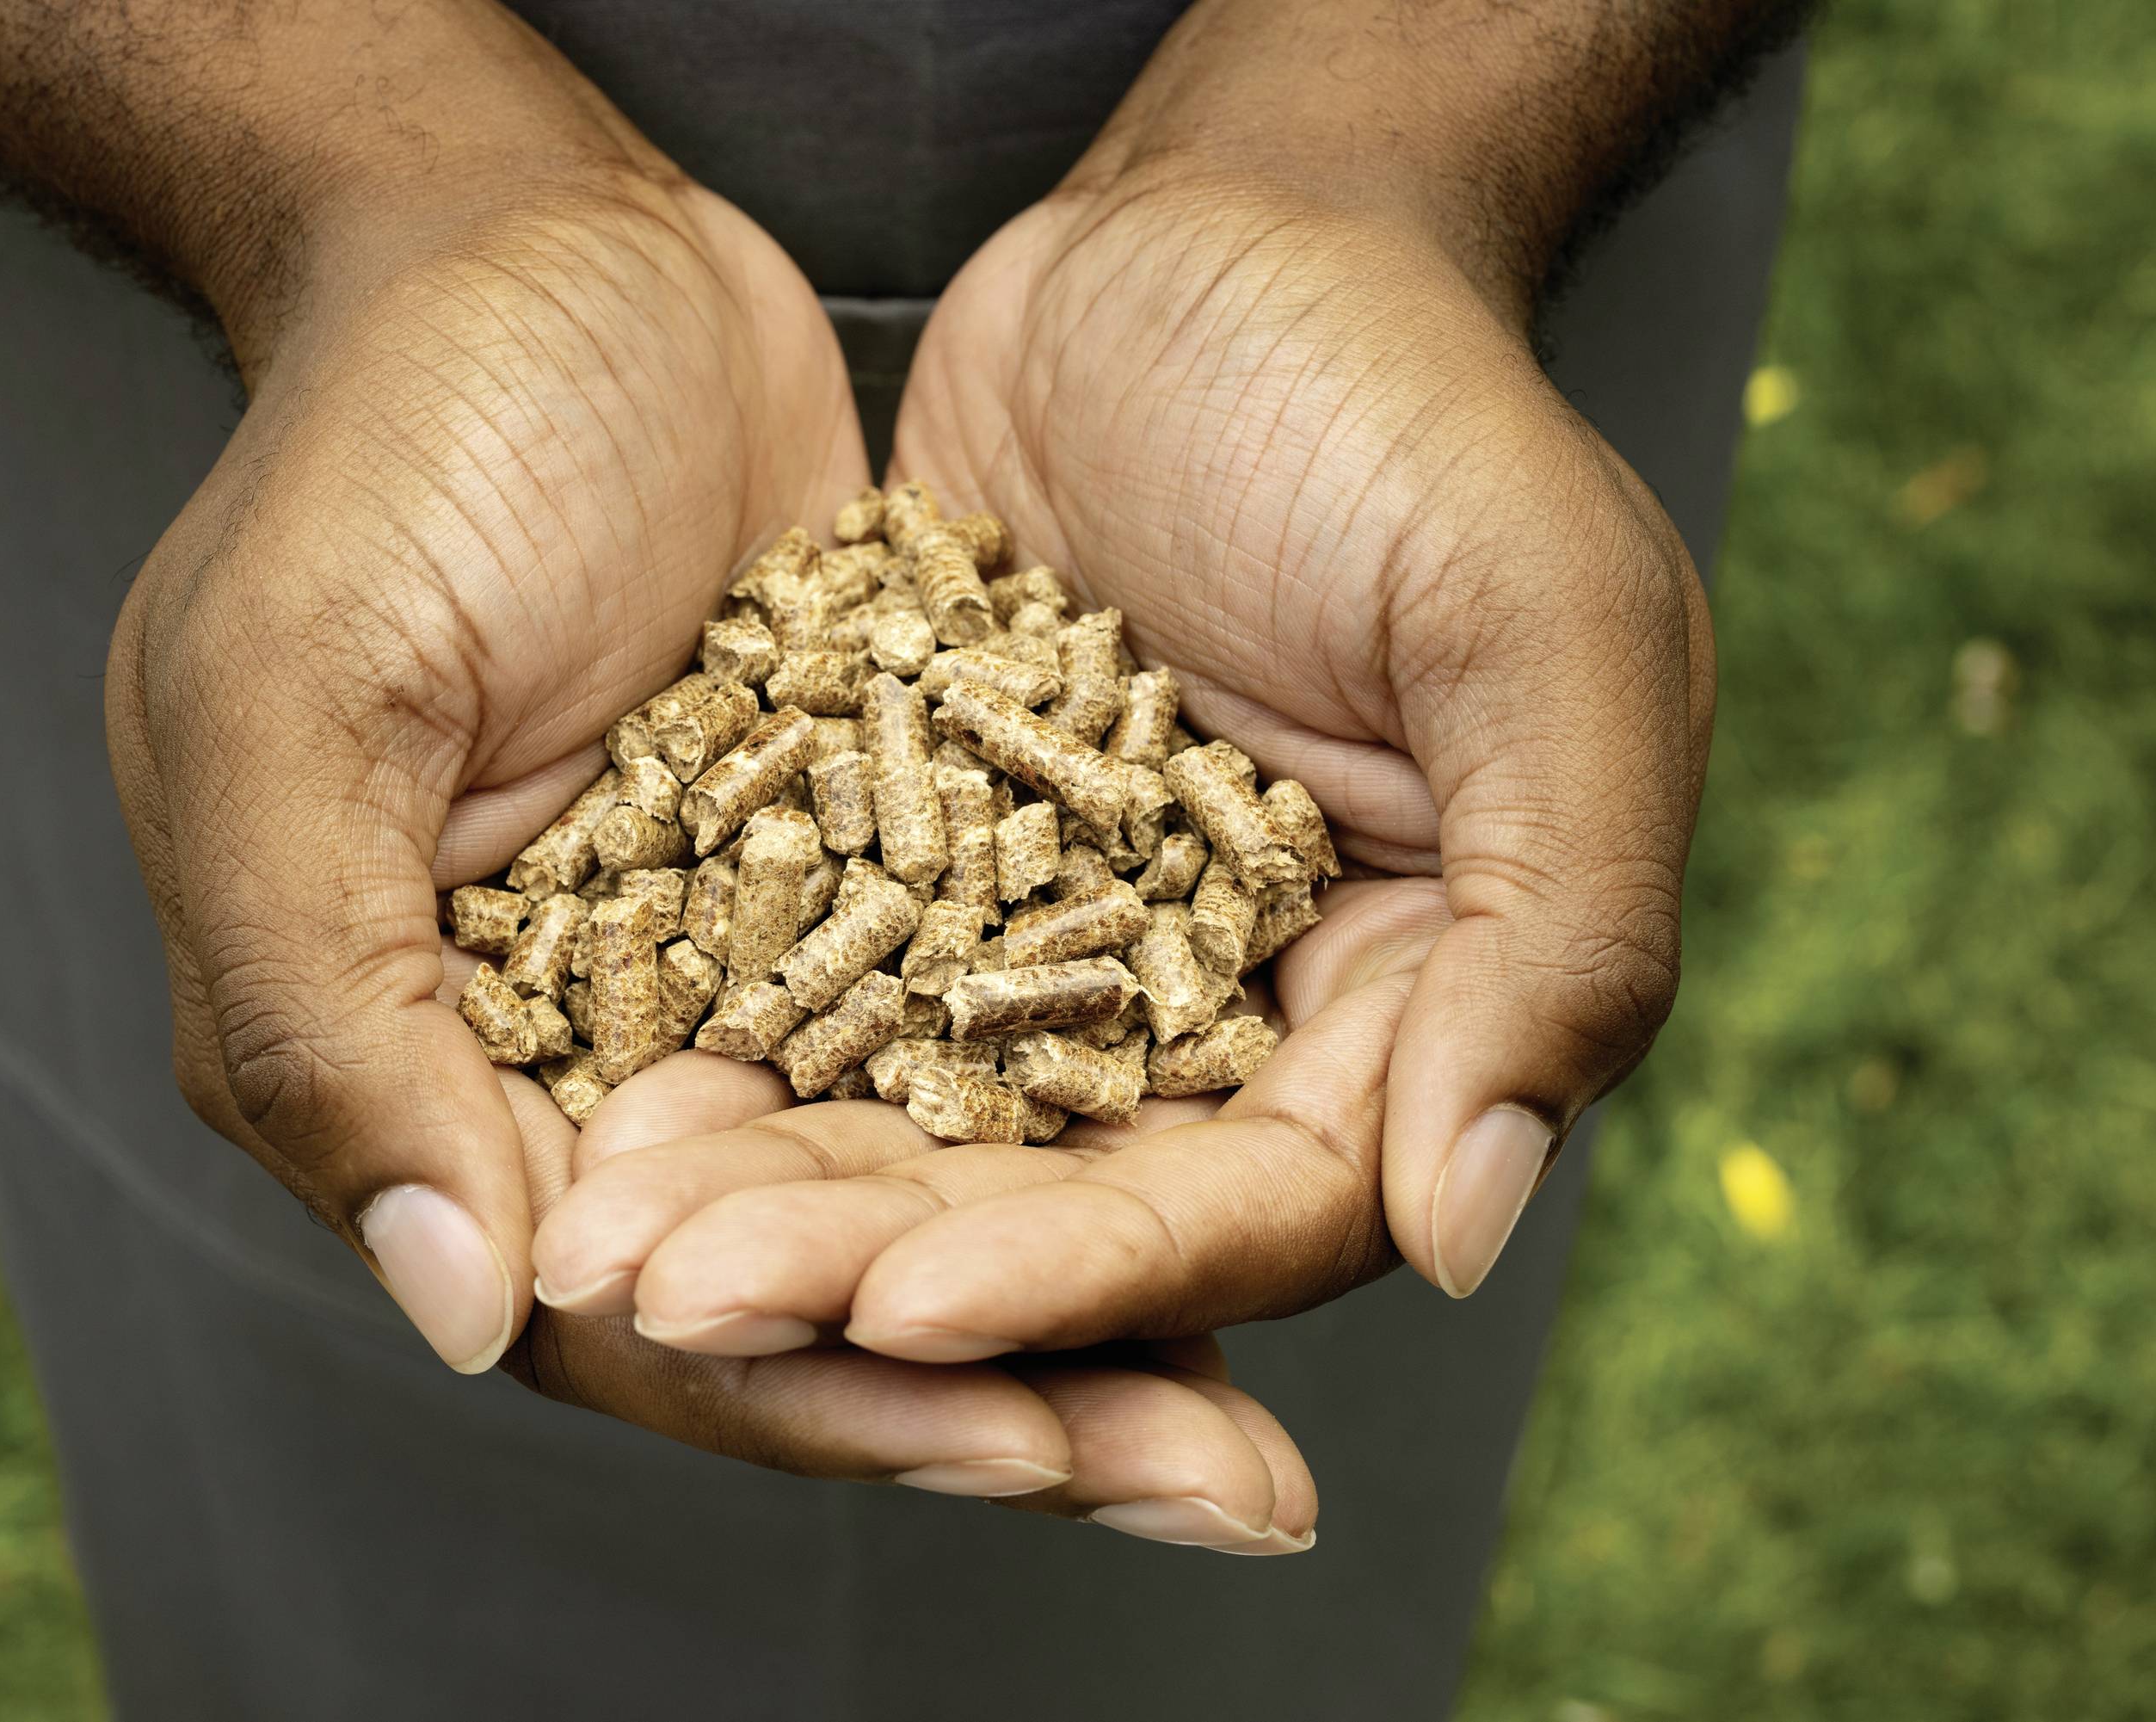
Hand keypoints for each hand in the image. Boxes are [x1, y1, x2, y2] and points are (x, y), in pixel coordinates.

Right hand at [97, 122, 1315, 1529]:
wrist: (529, 250)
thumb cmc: (379, 457)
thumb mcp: (291, 711)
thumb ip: (335, 1015)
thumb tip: (472, 1313)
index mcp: (431, 1070)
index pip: (632, 1312)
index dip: (825, 1395)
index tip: (1027, 1454)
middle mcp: (595, 1058)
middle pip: (810, 1290)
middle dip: (1005, 1394)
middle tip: (1217, 1490)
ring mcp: (742, 968)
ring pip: (921, 1186)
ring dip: (1080, 1295)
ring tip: (1261, 1406)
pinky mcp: (863, 870)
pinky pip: (990, 1024)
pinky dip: (1096, 1111)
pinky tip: (1245, 1163)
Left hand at [546, 154, 1707, 1365]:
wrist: (1219, 232)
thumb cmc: (1408, 401)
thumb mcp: (1542, 625)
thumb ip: (1557, 927)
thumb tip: (1464, 1231)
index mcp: (1404, 994)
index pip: (1254, 1206)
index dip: (1087, 1273)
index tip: (905, 1311)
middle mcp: (1231, 1003)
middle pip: (1055, 1199)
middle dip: (870, 1270)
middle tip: (682, 1301)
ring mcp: (1063, 939)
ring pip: (914, 1119)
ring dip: (767, 1191)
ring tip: (605, 1239)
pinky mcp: (930, 860)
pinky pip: (820, 981)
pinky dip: (723, 1044)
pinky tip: (598, 1092)